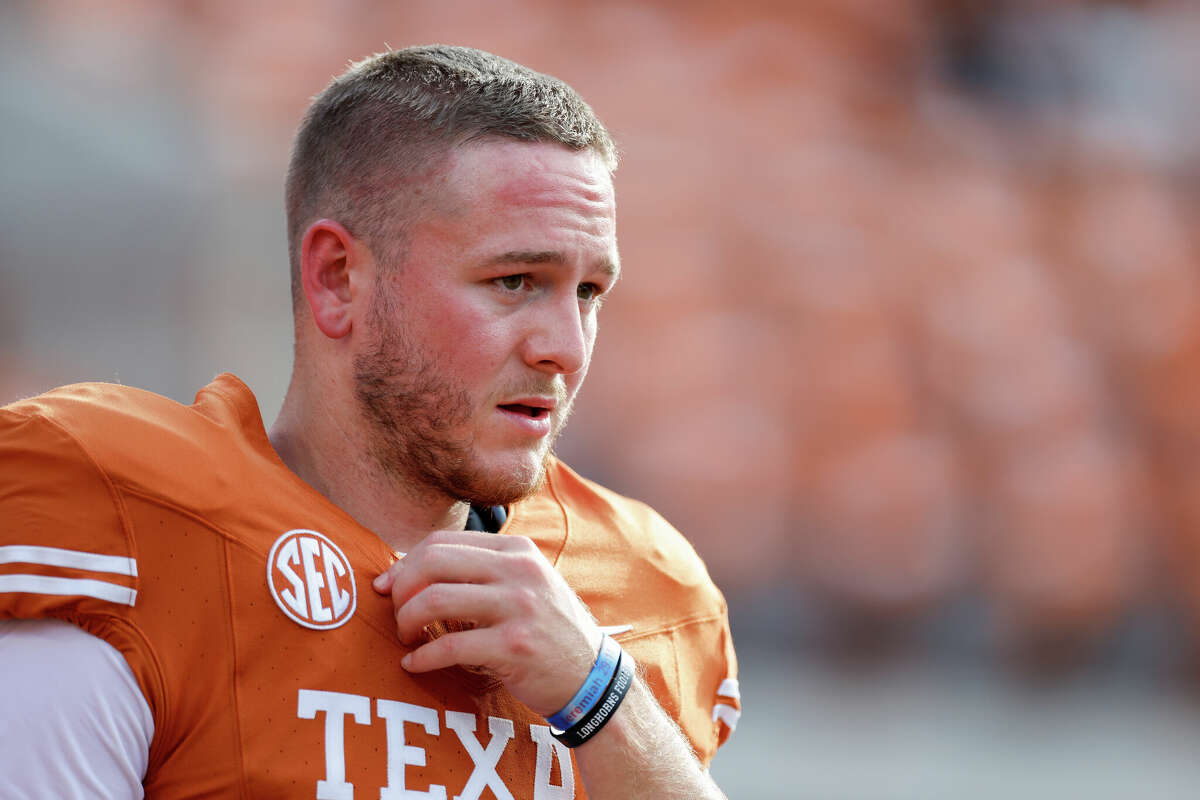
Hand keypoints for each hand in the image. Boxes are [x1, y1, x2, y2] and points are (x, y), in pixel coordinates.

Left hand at [372, 530, 601, 716]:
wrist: (589, 677)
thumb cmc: (545, 630)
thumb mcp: (524, 584)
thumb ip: (481, 570)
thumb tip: (410, 569)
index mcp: (517, 550)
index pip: (442, 541)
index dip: (405, 563)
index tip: (389, 586)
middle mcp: (519, 571)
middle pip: (433, 562)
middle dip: (401, 588)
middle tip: (395, 614)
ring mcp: (519, 607)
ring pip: (435, 599)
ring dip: (406, 621)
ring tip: (405, 638)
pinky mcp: (515, 646)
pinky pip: (449, 646)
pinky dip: (422, 657)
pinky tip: (414, 665)